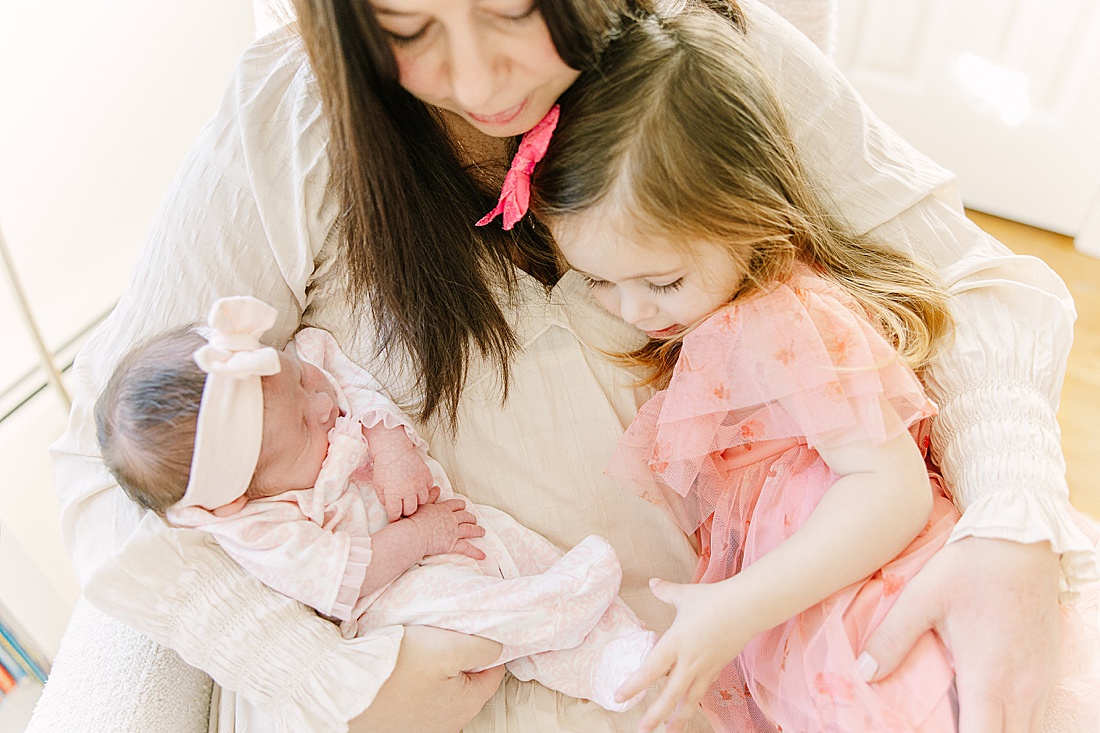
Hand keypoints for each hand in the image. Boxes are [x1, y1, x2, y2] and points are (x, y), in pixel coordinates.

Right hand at [349, 626, 504, 732]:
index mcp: (467, 706)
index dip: (485, 645)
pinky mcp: (401, 724)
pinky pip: (420, 698)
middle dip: (459, 657)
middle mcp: (449, 724)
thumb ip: (481, 647)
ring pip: (443, 689)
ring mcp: (423, 726)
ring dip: (436, 670)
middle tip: (439, 636)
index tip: (467, 629)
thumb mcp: (447, 646)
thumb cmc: (396, 666)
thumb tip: (497, 647)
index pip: (494, 671)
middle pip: (468, 681)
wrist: (341, 688)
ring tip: (417, 651)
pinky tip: (401, 668)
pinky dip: (416, 682)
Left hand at [373, 441, 433, 521]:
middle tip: (403, 509)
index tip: (393, 519)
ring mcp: (419, 483)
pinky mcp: (426, 475)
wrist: (394, 449)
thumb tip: (391, 508)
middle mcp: (409, 490)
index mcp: (394, 493)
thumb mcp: (377, 485)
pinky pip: (429, 489)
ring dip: (417, 502)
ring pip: (423, 501)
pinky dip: (424, 491)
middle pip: (411, 510)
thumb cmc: (384, 466)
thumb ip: (383, 499)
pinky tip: (418, 488)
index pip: (395, 513)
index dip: (393, 518)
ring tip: (411, 499)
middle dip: (405, 511)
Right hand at [406, 487, 485, 560]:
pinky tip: (483, 555)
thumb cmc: (414, 519)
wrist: (414, 533)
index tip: (463, 506)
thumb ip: (431, 496)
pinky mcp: (452, 544)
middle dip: (471, 518)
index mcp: (443, 509)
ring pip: (469, 529)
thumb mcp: (423, 505)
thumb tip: (436, 488)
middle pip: (465, 516)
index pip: (456, 505)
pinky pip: (467, 548)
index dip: (461, 506)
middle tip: (474, 520)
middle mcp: (451, 519)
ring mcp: (453, 532)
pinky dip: (475, 552)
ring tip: (482, 531)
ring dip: (477, 530)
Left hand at [618, 578, 755, 732]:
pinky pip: (703, 689)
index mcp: (676, 642)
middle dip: (655, 714)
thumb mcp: (686, 595)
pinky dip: (695, 701)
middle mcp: (689, 660)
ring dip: (679, 718)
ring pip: (690, 699)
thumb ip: (666, 592)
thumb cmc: (714, 599)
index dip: (634, 685)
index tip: (619, 697)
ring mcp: (706, 667)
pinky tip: (689, 709)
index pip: (650, 670)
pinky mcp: (718, 668)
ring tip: (669, 732)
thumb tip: (652, 582)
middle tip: (642, 730)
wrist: (747, 607)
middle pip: (670, 694)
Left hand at [860, 537, 1060, 732]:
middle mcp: (1021, 690)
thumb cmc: (969, 567)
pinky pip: (1035, 716)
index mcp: (988, 679)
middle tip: (944, 725)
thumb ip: (892, 638)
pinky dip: (1012, 722)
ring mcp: (1039, 683)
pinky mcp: (1048, 671)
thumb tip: (864, 672)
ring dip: (996, 731)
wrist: (1022, 539)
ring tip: (963, 720)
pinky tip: (988, 711)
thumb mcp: (922, 597)